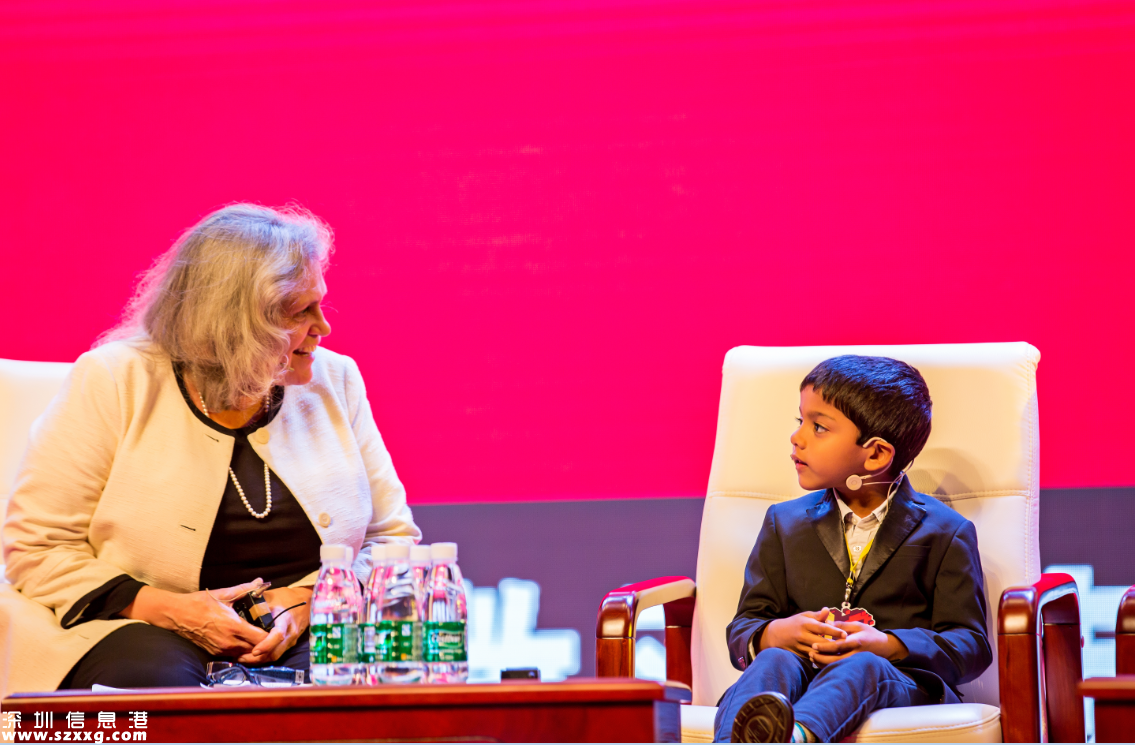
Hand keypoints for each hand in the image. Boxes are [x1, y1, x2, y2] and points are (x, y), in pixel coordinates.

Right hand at [122, 579, 269, 656]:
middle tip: (270, 635)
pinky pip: (233, 656)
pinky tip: (244, 642)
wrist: (177, 615)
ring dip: (253, 649)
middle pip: (255, 650)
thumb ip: (245, 589)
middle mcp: (229, 642)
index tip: (274, 629)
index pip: (261, 639)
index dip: (271, 636)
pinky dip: (241, 651)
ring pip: (245, 655)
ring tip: (259, 639)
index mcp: (234, 626)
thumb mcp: (224, 594)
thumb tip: (260, 581)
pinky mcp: (214, 653)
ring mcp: (221, 650)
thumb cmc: (200, 602)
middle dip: (265, 645)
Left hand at [238, 586, 311, 664]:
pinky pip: (276, 654)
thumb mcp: (271, 597)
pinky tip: (250, 656)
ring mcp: (291, 641)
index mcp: (285, 619)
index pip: (278, 635)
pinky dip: (263, 657)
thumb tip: (237, 603)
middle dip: (257, 658)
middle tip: (239, 658)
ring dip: (258, 660)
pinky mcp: (288, 645)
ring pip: (275, 656)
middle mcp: (290, 633)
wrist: (306, 601)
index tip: (254, 650)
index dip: (267, 644)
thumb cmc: (286, 597)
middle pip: (275, 652)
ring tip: (241, 658)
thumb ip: (256, 602)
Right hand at [759, 608, 845, 656]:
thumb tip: (828, 610)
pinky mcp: (799, 655)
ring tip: (842, 654)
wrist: (776, 635)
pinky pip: (812, 658)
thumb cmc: (794, 623)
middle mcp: (802, 635)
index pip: (822, 628)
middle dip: (834, 645)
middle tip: (847, 646)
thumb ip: (817, 616)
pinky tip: (831, 659)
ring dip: (829, 653)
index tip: (845, 634)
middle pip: (821, 642)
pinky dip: (822, 659)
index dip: (834, 632)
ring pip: (817, 652)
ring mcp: (800, 646)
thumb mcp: (804, 616)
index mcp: (805, 624)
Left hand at [808, 621, 908, 666]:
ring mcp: (856, 662)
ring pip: (837, 666)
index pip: (838, 646)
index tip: (814, 645)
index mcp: (856, 642)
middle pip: (835, 659)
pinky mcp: (856, 666)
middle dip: (821, 658)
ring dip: (823, 663)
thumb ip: (842, 625)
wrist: (885, 647)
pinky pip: (841, 668)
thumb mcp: (857, 625)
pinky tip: (821, 662)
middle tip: (810, 653)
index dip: (825, 647)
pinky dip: (830, 666)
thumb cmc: (870, 633)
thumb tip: (826, 623)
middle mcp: (856, 654)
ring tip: (813, 657)